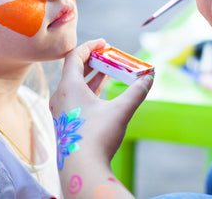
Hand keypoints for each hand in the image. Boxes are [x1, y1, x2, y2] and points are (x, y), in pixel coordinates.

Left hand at [50, 39, 153, 163]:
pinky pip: (74, 97)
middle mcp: (60, 95)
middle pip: (74, 69)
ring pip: (74, 84)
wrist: (82, 169)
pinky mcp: (64, 121)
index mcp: (68, 86)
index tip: (104, 43)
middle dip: (92, 60)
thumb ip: (136, 91)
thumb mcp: (120, 111)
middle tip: (108, 55)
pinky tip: (102, 93)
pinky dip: (88, 89)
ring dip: (91, 75)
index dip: (90, 46)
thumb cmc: (98, 137)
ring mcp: (60, 109)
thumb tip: (151, 77)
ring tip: (108, 70)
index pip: (75, 56)